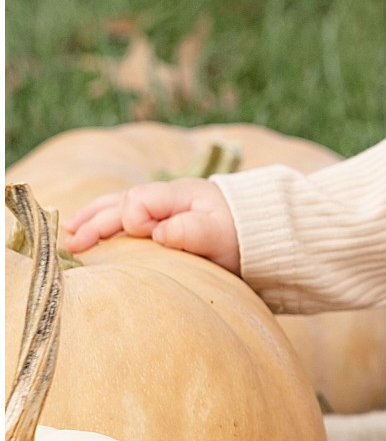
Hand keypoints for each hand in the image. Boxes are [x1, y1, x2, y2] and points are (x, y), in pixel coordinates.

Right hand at [64, 178, 240, 273]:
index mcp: (178, 196)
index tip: (145, 239)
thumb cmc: (242, 235)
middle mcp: (166, 197)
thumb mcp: (221, 235)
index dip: (133, 221)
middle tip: (74, 245)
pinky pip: (126, 216)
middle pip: (121, 203)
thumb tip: (158, 232)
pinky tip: (88, 231)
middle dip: (95, 223)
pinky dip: (105, 222)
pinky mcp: (164, 220)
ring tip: (70, 234)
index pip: (139, 202)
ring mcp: (163, 207)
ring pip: (118, 207)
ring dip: (93, 219)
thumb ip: (191, 231)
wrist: (261, 231)